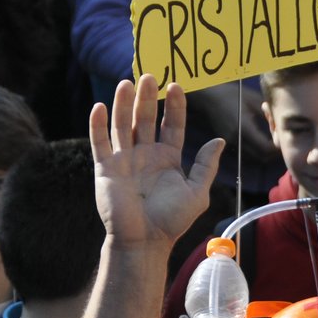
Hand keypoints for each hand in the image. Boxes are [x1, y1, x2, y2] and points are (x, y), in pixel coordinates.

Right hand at [88, 76, 224, 247]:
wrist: (144, 241)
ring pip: (123, 125)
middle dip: (147, 98)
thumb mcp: (197, 192)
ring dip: (123, 104)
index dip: (174, 106)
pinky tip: (101, 106)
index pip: (172, 125)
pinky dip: (98, 124)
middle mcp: (145, 155)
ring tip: (127, 83)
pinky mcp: (105, 169)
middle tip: (149, 76)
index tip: (176, 86)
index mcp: (167, 159)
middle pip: (146, 119)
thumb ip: (205, 166)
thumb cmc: (172, 220)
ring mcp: (124, 160)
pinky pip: (100, 142)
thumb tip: (219, 140)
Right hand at [185, 84, 277, 165]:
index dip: (278, 145)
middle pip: (262, 157)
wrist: (210, 96)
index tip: (283, 135)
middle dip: (274, 151)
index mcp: (244, 128)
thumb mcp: (254, 100)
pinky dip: (256, 150)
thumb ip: (270, 114)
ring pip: (255, 157)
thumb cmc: (233, 94)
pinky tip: (260, 137)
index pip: (267, 149)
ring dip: (265, 152)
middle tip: (280, 138)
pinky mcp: (229, 143)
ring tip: (271, 138)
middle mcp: (237, 140)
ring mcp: (232, 143)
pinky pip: (247, 153)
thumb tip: (284, 125)